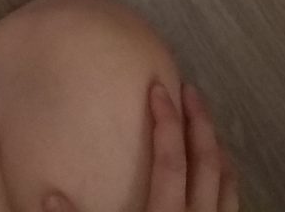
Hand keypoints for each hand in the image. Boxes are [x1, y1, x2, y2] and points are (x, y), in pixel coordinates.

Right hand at [135, 81, 237, 211]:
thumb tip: (52, 185)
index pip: (170, 162)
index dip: (166, 122)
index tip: (157, 88)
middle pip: (206, 161)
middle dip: (199, 120)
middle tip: (189, 89)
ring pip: (227, 178)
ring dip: (216, 143)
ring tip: (204, 118)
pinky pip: (232, 196)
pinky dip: (226, 170)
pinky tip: (217, 162)